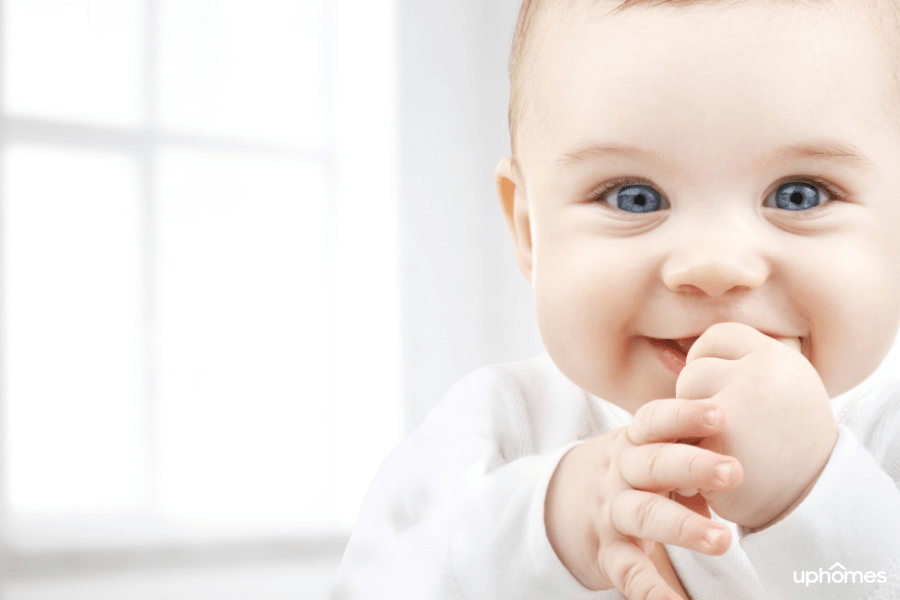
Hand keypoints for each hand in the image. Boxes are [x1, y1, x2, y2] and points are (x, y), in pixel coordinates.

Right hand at [545, 398, 742, 599]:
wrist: (558, 502)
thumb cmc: (627, 471)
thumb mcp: (644, 448)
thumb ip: (683, 443)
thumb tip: (749, 437)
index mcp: (632, 443)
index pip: (653, 421)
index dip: (683, 415)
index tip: (719, 415)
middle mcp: (620, 474)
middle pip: (653, 464)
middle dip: (693, 466)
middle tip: (733, 472)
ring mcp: (612, 513)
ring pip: (644, 514)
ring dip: (682, 526)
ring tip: (722, 540)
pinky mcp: (608, 553)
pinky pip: (629, 571)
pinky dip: (651, 591)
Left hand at [676, 322, 837, 528]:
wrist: (814, 501)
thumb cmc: (790, 442)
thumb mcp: (784, 387)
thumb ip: (745, 364)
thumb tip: (682, 348)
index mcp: (778, 357)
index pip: (718, 335)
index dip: (708, 360)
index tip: (717, 387)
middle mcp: (762, 375)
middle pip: (694, 370)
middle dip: (698, 400)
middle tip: (726, 428)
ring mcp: (739, 407)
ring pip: (681, 404)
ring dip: (689, 428)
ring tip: (722, 448)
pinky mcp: (718, 442)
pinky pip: (678, 439)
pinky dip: (688, 457)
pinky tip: (714, 472)